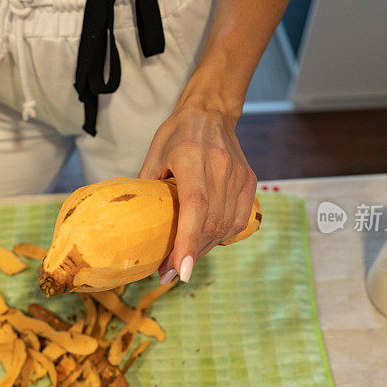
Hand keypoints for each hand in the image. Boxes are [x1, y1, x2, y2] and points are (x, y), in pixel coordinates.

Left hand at [139, 103, 256, 283]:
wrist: (211, 113)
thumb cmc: (176, 135)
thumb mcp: (153, 156)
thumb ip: (148, 190)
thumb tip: (137, 229)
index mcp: (192, 157)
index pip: (195, 205)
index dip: (188, 241)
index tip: (181, 271)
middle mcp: (219, 166)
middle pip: (211, 222)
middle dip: (190, 254)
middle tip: (168, 273)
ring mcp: (238, 175)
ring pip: (225, 226)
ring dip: (204, 249)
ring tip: (184, 259)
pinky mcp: (249, 182)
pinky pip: (238, 221)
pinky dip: (221, 236)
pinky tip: (206, 241)